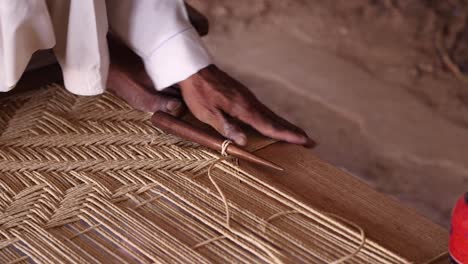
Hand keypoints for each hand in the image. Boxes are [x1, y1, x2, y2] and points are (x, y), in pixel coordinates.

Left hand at [179, 65, 313, 146]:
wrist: (194, 69)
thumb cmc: (199, 93)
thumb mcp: (207, 113)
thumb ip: (225, 127)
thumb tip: (244, 142)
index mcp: (243, 109)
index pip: (269, 126)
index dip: (286, 135)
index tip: (304, 141)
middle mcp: (250, 103)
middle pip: (276, 120)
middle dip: (293, 132)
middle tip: (310, 141)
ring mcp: (248, 98)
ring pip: (271, 114)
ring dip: (285, 126)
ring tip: (298, 135)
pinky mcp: (243, 96)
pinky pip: (263, 110)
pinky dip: (274, 119)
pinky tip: (274, 122)